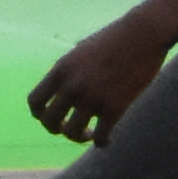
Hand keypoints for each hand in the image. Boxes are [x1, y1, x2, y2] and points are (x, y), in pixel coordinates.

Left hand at [30, 24, 163, 143]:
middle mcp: (72, 85)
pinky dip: (102, 142)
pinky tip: (106, 141)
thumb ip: (70, 71)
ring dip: (78, 138)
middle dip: (56, 130)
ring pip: (72, 132)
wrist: (142, 35)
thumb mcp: (81, 51)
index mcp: (60, 69)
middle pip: (49, 121)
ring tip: (89, 134)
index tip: (51, 118)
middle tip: (69, 129)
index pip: (35, 101)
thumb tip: (65, 87)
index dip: (39, 114)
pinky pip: (101, 136)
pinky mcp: (115, 106)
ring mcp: (92, 97)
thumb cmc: (114, 40)